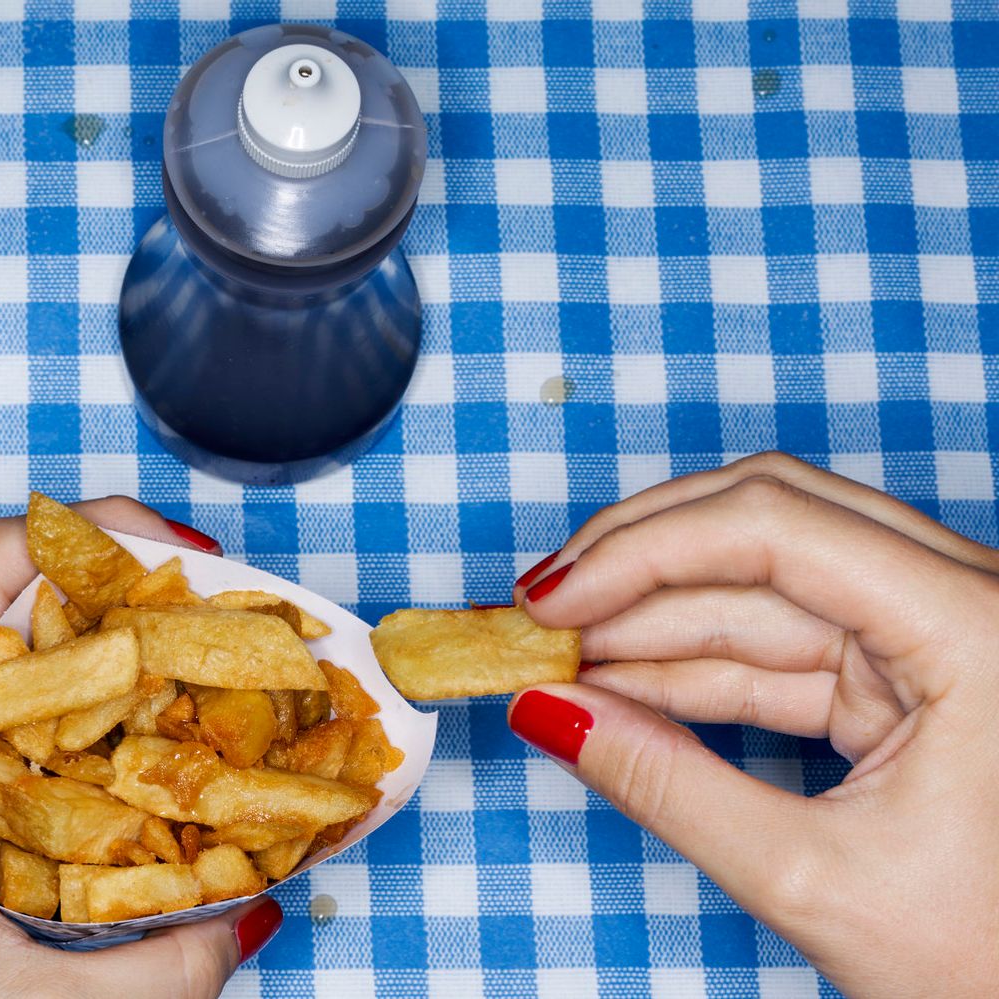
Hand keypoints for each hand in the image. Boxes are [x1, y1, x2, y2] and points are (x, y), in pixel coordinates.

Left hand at [0, 497, 280, 998]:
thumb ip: (157, 974)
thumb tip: (255, 915)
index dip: (98, 530)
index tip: (193, 558)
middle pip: (30, 600)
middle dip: (137, 594)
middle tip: (240, 623)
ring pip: (30, 666)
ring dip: (120, 656)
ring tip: (221, 679)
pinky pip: (22, 729)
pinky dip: (95, 721)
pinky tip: (159, 757)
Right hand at [509, 452, 998, 996]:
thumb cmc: (993, 960)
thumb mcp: (812, 881)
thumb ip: (666, 787)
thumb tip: (546, 713)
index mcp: (978, 629)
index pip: (777, 528)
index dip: (642, 552)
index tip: (548, 604)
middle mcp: (968, 604)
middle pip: (770, 523)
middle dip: (639, 561)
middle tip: (535, 612)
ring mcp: (938, 634)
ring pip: (766, 581)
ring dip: (653, 614)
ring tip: (555, 655)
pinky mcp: (912, 675)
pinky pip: (783, 642)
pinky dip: (692, 663)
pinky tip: (613, 684)